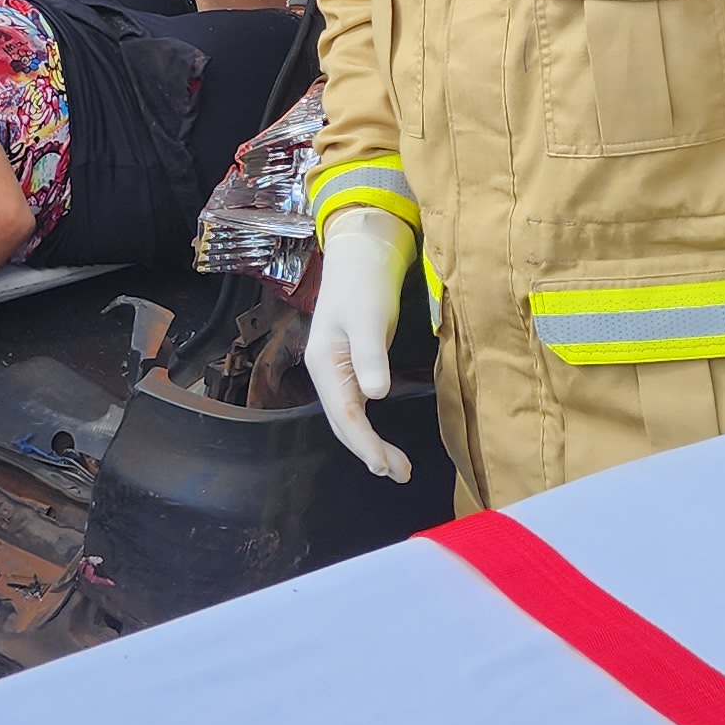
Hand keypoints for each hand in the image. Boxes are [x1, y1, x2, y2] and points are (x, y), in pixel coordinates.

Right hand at [306, 208, 416, 482]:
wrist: (363, 250)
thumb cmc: (364, 280)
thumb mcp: (369, 316)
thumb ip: (371, 356)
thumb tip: (376, 396)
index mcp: (324, 363)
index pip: (344, 414)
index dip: (365, 444)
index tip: (386, 466)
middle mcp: (327, 371)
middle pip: (344, 421)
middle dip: (369, 451)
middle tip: (400, 474)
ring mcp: (339, 368)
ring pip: (351, 416)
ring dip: (371, 444)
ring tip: (396, 467)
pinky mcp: (354, 363)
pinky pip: (359, 404)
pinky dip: (371, 426)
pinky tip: (383, 438)